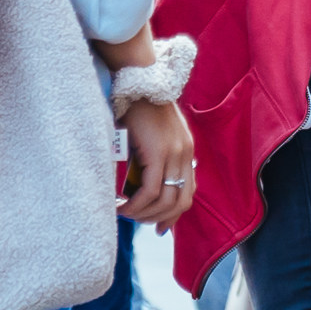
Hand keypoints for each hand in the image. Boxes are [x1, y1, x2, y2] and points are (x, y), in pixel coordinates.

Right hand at [118, 95, 193, 224]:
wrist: (138, 81)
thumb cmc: (138, 106)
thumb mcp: (151, 135)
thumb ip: (153, 156)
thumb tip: (142, 183)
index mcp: (186, 151)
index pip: (188, 192)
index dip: (174, 214)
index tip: (159, 227)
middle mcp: (185, 154)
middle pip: (180, 202)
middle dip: (158, 219)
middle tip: (137, 221)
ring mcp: (174, 153)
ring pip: (164, 200)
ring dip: (144, 214)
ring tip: (125, 213)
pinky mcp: (158, 152)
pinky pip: (150, 189)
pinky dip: (136, 203)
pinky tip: (122, 206)